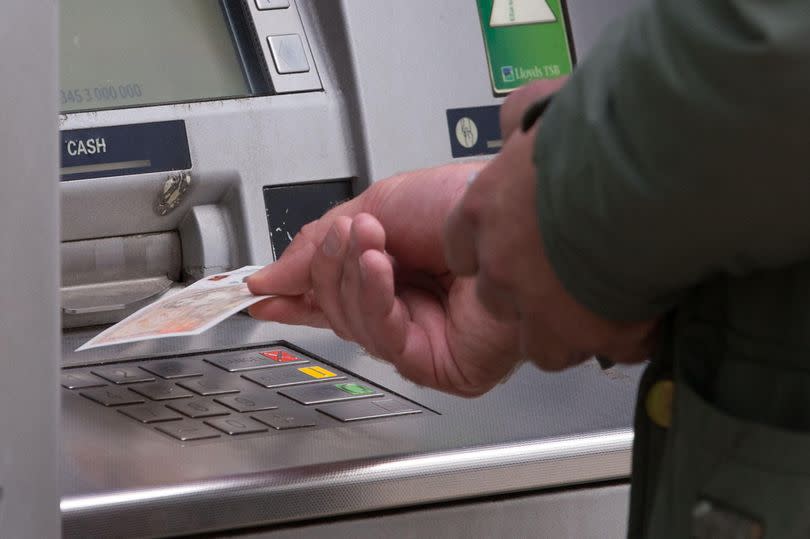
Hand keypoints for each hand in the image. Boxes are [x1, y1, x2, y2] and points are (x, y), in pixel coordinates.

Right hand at [247, 164, 519, 395]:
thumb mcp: (378, 204)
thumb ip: (319, 242)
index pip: (330, 292)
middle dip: (331, 266)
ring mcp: (421, 338)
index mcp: (391, 272)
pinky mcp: (438, 364)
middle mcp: (405, 307)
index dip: (292, 292)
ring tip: (368, 239)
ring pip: (354, 324)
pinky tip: (381, 268)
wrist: (518, 214)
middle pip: (335, 307)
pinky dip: (375, 299)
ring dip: (354, 275)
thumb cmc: (465, 205)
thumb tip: (270, 276)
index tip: (258, 290)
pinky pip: (386, 340)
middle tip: (347, 235)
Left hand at [444, 81, 657, 369]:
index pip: (461, 250)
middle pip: (497, 300)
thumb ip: (520, 122)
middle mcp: (503, 266)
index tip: (511, 247)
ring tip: (603, 307)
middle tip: (566, 276)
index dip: (488, 251)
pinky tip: (648, 313)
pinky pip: (608, 349)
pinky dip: (627, 338)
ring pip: (541, 343)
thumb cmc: (599, 130)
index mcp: (483, 212)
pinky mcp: (594, 332)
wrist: (650, 168)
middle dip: (528, 294)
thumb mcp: (542, 108)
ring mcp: (542, 306)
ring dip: (569, 330)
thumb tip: (516, 123)